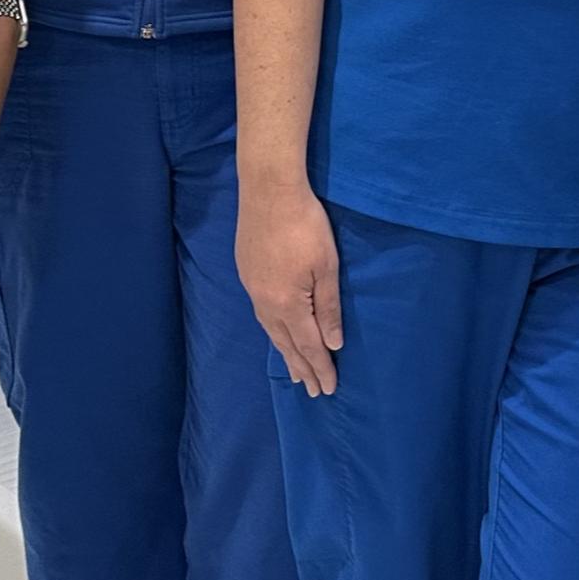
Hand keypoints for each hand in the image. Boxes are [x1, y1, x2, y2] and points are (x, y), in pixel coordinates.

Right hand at [239, 183, 345, 396]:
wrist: (268, 188)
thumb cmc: (305, 224)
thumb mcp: (327, 266)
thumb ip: (329, 307)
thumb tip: (332, 343)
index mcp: (287, 303)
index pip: (308, 345)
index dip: (321, 367)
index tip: (329, 389)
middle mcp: (265, 302)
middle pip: (286, 343)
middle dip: (302, 368)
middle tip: (313, 391)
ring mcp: (252, 287)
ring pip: (270, 330)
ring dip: (285, 352)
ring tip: (295, 371)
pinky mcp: (246, 272)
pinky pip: (261, 314)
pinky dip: (273, 330)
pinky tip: (277, 331)